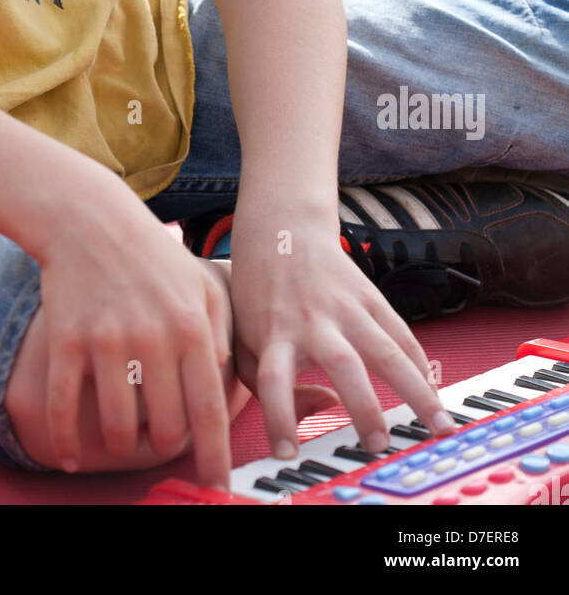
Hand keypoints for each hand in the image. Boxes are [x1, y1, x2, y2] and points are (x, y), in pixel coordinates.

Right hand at [35, 181, 235, 490]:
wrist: (89, 219)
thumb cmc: (152, 255)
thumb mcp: (200, 284)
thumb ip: (219, 334)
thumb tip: (223, 385)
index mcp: (191, 327)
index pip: (209, 410)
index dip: (214, 456)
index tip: (218, 488)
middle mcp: (152, 338)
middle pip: (164, 426)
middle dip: (165, 447)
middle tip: (161, 444)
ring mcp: (106, 340)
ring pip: (116, 425)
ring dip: (120, 446)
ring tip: (122, 442)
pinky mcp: (67, 339)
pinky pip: (65, 407)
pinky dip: (65, 440)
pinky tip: (70, 455)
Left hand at [228, 206, 456, 458]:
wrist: (283, 231)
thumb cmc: (260, 295)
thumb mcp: (245, 336)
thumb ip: (264, 382)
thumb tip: (322, 409)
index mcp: (274, 333)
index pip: (272, 380)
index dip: (279, 417)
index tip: (288, 453)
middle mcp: (312, 321)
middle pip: (341, 364)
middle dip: (362, 407)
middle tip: (377, 445)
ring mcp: (346, 308)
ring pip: (386, 350)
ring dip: (416, 390)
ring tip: (438, 427)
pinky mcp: (370, 296)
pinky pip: (401, 334)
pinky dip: (420, 364)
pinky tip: (435, 391)